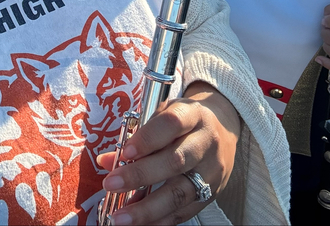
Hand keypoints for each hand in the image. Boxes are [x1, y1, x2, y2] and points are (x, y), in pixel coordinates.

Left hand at [98, 82, 239, 225]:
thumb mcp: (162, 115)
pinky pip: (184, 212)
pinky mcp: (212, 194)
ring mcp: (211, 171)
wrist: (222, 128)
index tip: (124, 153)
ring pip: (180, 193)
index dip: (147, 139)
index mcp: (192, 115)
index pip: (170, 124)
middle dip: (140, 176)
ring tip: (121, 217)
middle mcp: (206, 143)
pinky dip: (160, 221)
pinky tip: (140, 224)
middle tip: (112, 184)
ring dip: (147, 209)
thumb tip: (107, 161)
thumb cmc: (186, 121)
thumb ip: (136, 136)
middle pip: (175, 161)